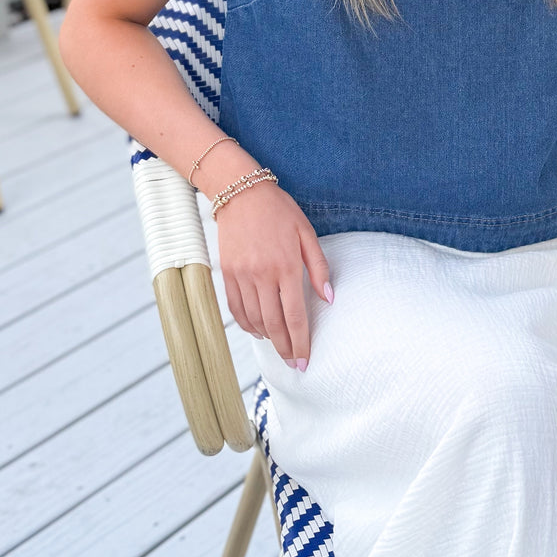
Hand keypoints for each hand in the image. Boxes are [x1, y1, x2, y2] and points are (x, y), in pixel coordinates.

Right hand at [215, 179, 331, 367]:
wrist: (241, 193)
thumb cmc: (279, 211)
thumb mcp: (307, 233)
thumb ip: (319, 268)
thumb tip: (329, 298)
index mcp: (286, 267)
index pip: (294, 316)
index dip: (300, 343)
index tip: (305, 361)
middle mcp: (262, 275)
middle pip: (273, 324)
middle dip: (285, 348)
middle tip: (293, 363)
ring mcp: (242, 275)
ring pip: (254, 319)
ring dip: (267, 338)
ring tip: (279, 346)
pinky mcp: (227, 273)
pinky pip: (236, 308)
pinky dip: (247, 324)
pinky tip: (258, 330)